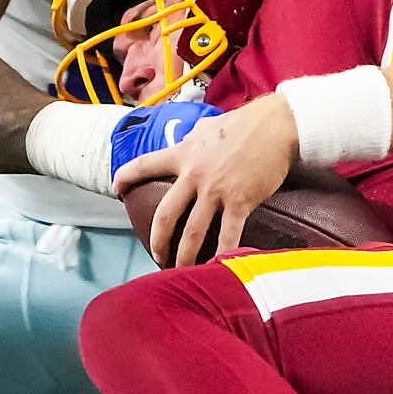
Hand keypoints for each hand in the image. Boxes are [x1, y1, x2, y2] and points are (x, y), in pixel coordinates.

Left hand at [116, 94, 298, 265]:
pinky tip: (217, 268)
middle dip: (158, 240)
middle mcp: (194, 174)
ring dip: (185, 255)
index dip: (126, 177)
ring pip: (192, 231)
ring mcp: (215, 190)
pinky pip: (228, 234)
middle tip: (158, 255)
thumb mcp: (207, 127)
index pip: (144, 164)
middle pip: (165, 214)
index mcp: (183, 153)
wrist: (276, 125)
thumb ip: (192, 139)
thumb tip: (185, 142)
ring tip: (182, 269)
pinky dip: (222, 254)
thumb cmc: (244, 123)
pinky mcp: (239, 201)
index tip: (116, 189)